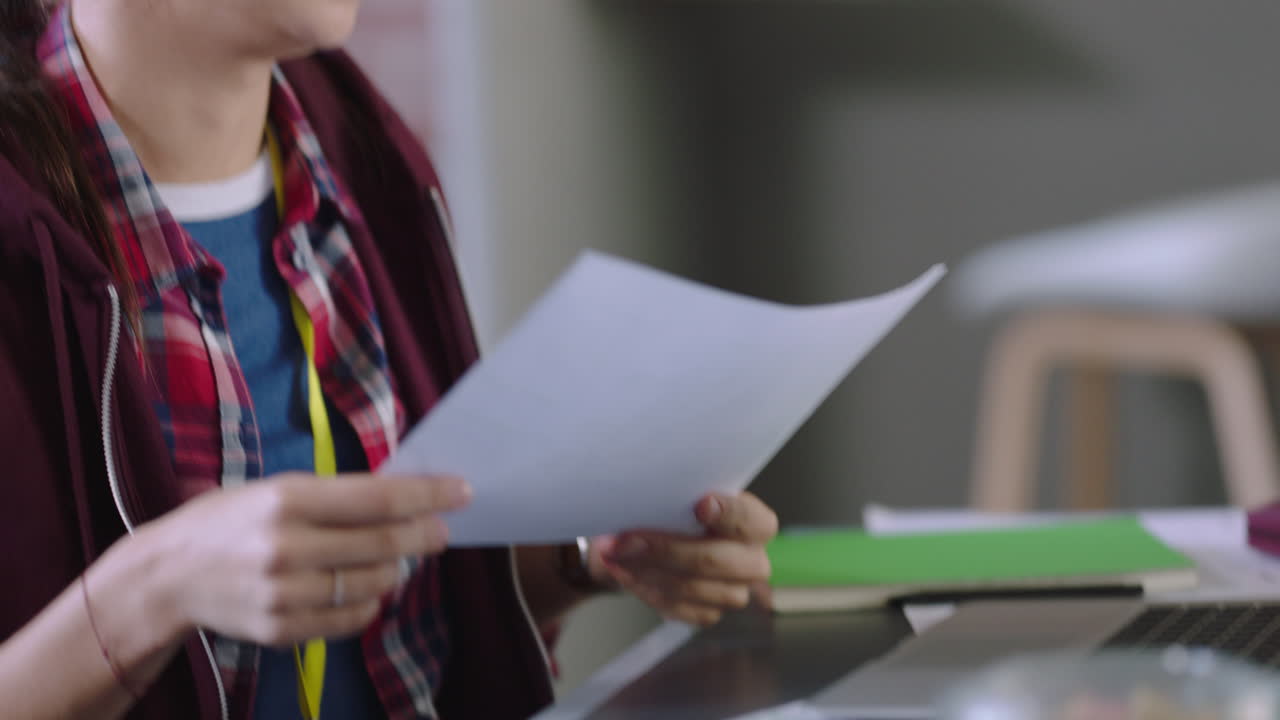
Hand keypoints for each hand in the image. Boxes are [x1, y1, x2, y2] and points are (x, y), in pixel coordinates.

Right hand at [134, 473, 470, 646]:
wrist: (166, 576)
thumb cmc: (231, 521)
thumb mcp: (276, 489)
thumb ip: (336, 495)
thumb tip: (406, 497)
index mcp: (286, 500)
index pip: (377, 498)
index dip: (427, 495)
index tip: (462, 491)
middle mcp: (286, 548)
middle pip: (385, 544)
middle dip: (425, 535)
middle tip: (442, 530)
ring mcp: (284, 595)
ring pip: (375, 585)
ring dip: (396, 569)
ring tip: (392, 556)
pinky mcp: (282, 631)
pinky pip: (353, 619)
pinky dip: (370, 601)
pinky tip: (363, 586)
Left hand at [593, 492, 777, 625]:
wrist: (657, 540)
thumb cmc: (675, 512)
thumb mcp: (680, 495)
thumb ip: (678, 498)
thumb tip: (649, 500)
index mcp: (755, 523)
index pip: (750, 520)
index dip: (728, 513)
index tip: (700, 505)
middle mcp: (752, 560)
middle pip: (714, 560)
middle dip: (665, 550)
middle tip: (626, 541)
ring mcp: (734, 591)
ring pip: (692, 588)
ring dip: (647, 572)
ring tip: (617, 556)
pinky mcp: (710, 612)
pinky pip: (678, 608)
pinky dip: (647, 591)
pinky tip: (627, 574)